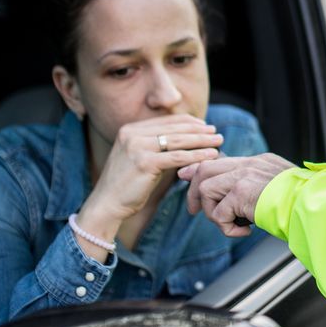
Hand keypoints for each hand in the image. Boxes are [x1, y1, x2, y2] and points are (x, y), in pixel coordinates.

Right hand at [80, 115, 221, 228]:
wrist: (106, 204)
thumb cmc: (126, 185)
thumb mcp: (138, 157)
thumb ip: (155, 145)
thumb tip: (184, 137)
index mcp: (130, 129)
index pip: (166, 121)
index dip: (188, 122)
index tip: (205, 126)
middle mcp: (132, 134)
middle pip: (174, 129)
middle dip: (199, 130)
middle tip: (217, 132)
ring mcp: (137, 147)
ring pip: (178, 141)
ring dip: (202, 140)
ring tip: (219, 141)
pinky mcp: (144, 162)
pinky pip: (177, 157)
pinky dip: (196, 155)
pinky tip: (210, 156)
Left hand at [179, 153, 293, 236]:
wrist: (314, 206)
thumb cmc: (302, 204)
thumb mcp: (278, 188)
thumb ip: (258, 187)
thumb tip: (239, 202)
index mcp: (259, 162)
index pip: (222, 160)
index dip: (200, 169)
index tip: (186, 176)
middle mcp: (250, 164)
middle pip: (206, 168)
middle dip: (194, 192)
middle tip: (195, 211)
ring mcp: (244, 176)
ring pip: (206, 189)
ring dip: (214, 214)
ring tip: (233, 225)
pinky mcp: (241, 192)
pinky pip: (218, 214)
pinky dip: (227, 229)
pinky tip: (245, 231)